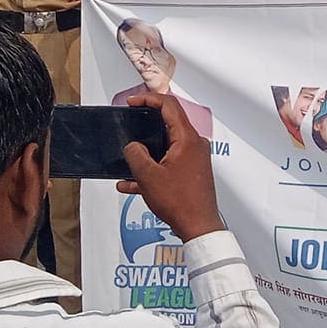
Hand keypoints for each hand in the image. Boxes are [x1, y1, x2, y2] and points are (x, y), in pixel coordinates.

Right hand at [116, 91, 223, 240]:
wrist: (199, 227)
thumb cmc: (181, 203)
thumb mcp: (148, 176)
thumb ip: (136, 155)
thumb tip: (133, 146)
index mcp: (187, 139)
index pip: (169, 105)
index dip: (148, 100)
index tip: (133, 102)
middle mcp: (194, 145)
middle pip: (168, 124)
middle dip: (145, 125)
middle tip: (130, 124)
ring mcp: (194, 158)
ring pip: (166, 146)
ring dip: (146, 152)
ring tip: (128, 160)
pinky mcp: (191, 172)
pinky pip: (168, 163)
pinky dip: (152, 169)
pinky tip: (131, 184)